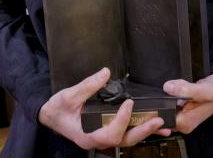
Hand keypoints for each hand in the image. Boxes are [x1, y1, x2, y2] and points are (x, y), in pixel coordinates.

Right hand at [39, 68, 170, 149]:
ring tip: (162, 125)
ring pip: (126, 140)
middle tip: (157, 121)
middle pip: (123, 141)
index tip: (129, 104)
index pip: (110, 133)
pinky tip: (152, 125)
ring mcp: (102, 138)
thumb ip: (87, 85)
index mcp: (87, 135)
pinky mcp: (106, 131)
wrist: (50, 116)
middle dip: (142, 131)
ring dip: (144, 132)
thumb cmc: (57, 109)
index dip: (122, 120)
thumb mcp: (68, 95)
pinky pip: (124, 133)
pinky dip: (139, 130)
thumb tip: (105, 72)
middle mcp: (97, 140)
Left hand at [163, 73, 212, 133]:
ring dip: (165, 97)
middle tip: (173, 87)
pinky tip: (176, 89)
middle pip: (160, 114)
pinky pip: (167, 105)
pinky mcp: (180, 113)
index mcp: (186, 123)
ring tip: (177, 87)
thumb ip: (189, 89)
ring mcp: (181, 119)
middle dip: (162, 99)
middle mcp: (182, 124)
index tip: (160, 94)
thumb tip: (169, 88)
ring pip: (163, 108)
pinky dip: (168, 96)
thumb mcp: (207, 89)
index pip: (160, 119)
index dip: (157, 106)